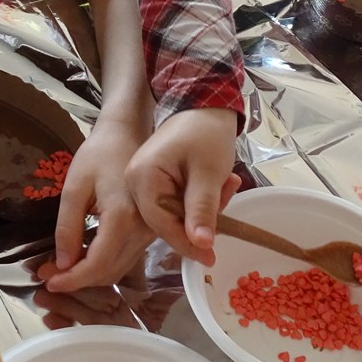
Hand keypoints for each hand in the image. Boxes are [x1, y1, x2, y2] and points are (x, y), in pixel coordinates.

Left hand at [41, 119, 152, 292]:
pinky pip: (124, 259)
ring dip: (88, 276)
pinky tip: (79, 258)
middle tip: (47, 275)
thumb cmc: (99, 154)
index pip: (99, 263)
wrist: (127, 135)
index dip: (72, 279)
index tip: (47, 280)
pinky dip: (101, 265)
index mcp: (124, 216)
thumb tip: (62, 264)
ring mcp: (149, 233)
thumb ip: (68, 227)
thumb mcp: (74, 187)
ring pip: (118, 269)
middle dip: (77, 280)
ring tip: (58, 269)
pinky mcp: (149, 233)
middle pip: (109, 272)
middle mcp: (143, 230)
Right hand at [125, 108, 239, 264]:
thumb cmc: (206, 133)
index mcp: (141, 178)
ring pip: (172, 215)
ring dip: (201, 210)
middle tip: (227, 204)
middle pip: (164, 221)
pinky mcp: (153, 183)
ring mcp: (142, 183)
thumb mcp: (208, 172)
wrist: (204, 105)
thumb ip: (202, 209)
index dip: (186, 242)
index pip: (160, 223)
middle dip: (197, 222)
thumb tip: (201, 245)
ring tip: (227, 186)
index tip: (210, 257)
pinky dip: (198, 201)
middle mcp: (134, 183)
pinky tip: (219, 185)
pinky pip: (174, 203)